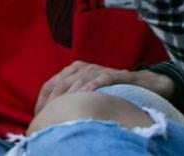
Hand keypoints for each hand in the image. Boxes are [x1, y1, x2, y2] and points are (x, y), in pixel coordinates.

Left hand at [34, 60, 172, 113]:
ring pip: (80, 81)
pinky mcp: (116, 74)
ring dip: (72, 95)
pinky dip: (95, 85)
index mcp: (73, 71)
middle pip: (62, 83)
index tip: (40, 115)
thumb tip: (52, 116)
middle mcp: (84, 68)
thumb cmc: (111, 91)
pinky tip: (89, 93)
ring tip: (64, 108)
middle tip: (50, 116)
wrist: (143, 83)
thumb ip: (72, 100)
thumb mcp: (88, 94)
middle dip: (55, 101)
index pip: (51, 84)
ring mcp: (99, 70)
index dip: (45, 100)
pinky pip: (103, 78)